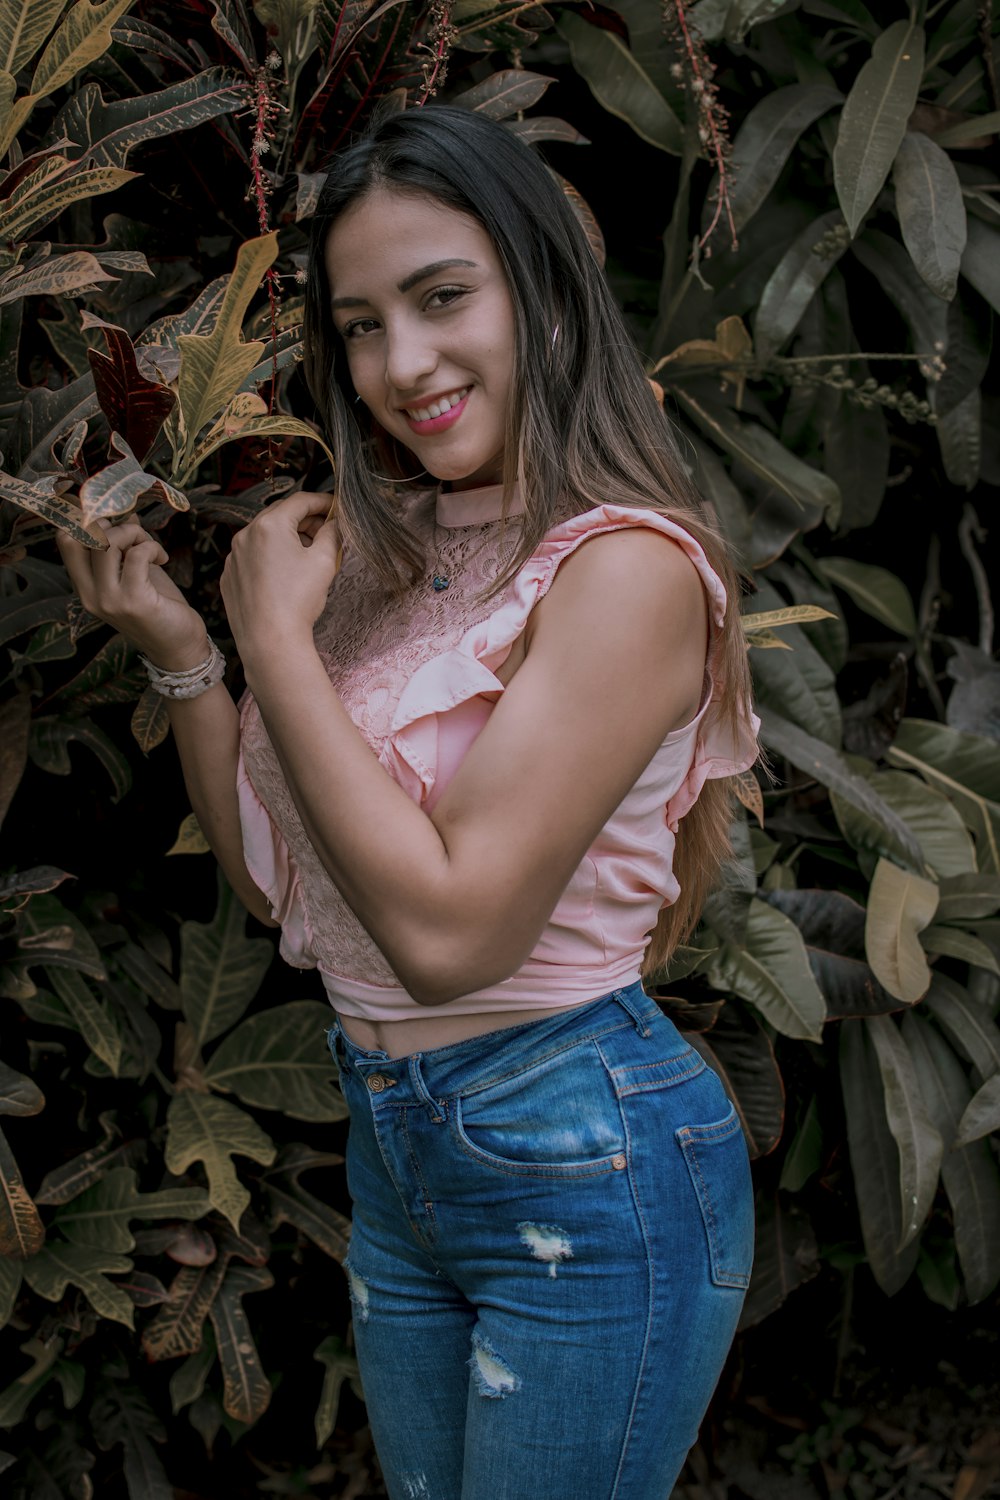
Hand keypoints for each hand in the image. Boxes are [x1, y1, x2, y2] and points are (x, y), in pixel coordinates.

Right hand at [56, 517, 209, 668]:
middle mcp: (90, 594)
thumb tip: (127, 514)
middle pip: (82, 536)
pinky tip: (162, 558)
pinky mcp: (134, 601)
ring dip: (135, 534)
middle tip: (136, 538)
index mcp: (84, 587)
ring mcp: (109, 599)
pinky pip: (137, 554)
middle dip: (112, 525)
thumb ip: (125, 547)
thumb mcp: (135, 573)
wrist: (179, 647)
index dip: (90, 522)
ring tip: (151, 548)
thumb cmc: (158, 608)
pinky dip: (152, 546)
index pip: (66, 540)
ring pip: (108, 542)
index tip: (118, 525)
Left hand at [220, 491, 342, 659]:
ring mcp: (233, 557)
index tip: (336, 508)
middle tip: (326, 533)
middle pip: (280, 517)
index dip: (322, 501)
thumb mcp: (324, 562)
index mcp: (269, 525)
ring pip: (264, 538)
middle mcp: (245, 535)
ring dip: (287, 540)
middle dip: (305, 522)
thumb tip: (336, 523)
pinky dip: (269, 559)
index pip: (300, 501)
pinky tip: (285, 577)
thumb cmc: (297, 600)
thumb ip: (332, 534)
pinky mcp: (229, 577)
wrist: (269, 640)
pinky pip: (252, 559)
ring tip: (307, 557)